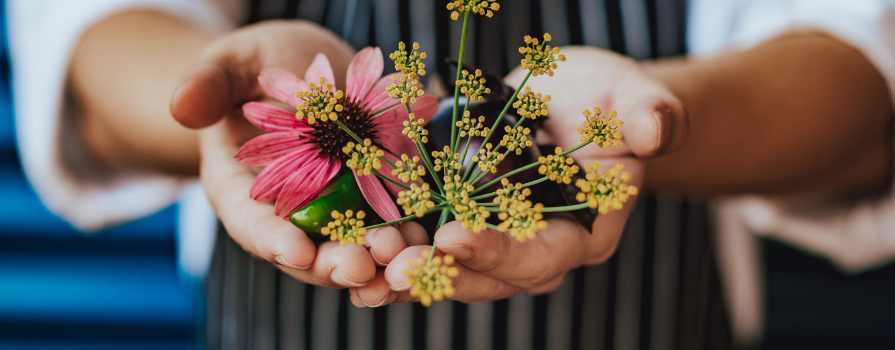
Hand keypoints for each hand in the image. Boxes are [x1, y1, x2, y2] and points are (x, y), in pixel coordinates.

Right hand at [171, 20, 421, 287]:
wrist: (303, 68)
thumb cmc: (256, 66)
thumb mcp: (230, 64)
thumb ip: (209, 84)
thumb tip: (182, 105)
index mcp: (240, 187)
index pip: (248, 222)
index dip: (270, 239)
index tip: (294, 251)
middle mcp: (286, 210)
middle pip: (306, 250)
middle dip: (333, 261)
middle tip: (361, 265)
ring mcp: (331, 207)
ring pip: (352, 245)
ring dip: (379, 258)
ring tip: (405, 254)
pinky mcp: (371, 194)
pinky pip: (389, 222)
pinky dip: (408, 234)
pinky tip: (431, 237)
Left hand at [349, 46, 685, 304]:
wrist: (572, 106)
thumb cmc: (608, 102)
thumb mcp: (631, 96)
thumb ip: (648, 113)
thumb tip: (657, 129)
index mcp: (585, 234)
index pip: (544, 256)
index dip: (500, 252)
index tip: (454, 238)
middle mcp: (538, 252)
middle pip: (490, 279)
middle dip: (442, 276)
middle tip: (394, 271)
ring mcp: (497, 244)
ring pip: (451, 274)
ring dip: (406, 278)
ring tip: (360, 276)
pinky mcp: (463, 225)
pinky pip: (426, 250)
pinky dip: (392, 254)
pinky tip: (353, 256)